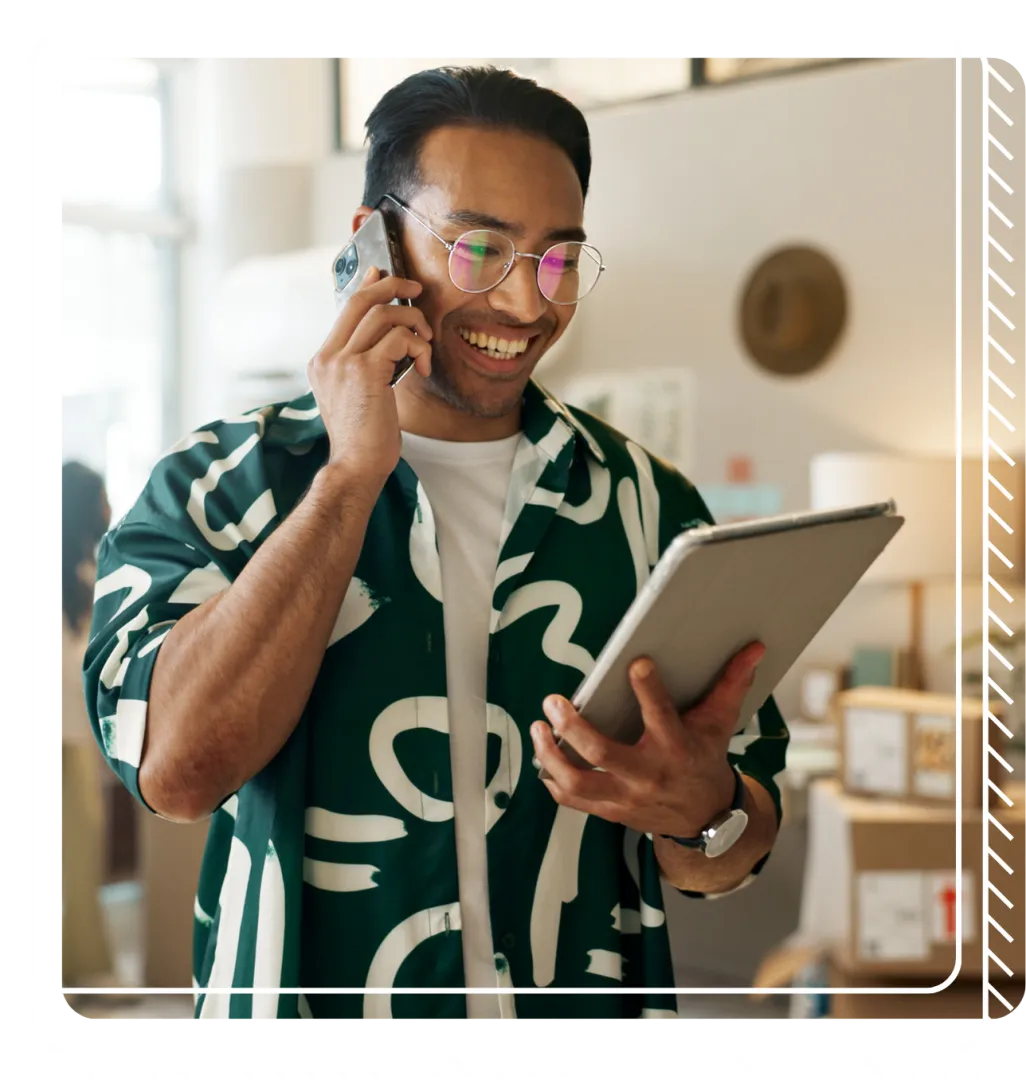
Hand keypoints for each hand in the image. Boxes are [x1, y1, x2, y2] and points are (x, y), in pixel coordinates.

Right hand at [307, 267, 432, 497]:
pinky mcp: (363, 370)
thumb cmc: (365, 437)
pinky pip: (399, 337)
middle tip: (416, 289)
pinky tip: (423, 365)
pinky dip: (418, 346)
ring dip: (414, 322)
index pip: (345, 309)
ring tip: (426, 342)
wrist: (356, 465)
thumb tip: (388, 338)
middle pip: (360, 299)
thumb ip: (365, 365)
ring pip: (383, 314)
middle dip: (392, 286)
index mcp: (322, 361)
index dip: (368, 285)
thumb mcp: (358, 395)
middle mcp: (327, 357)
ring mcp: (342, 362)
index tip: (384, 274)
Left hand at [529, 641, 765, 837]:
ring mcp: (626, 797)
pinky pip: (573, 801)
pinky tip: (543, 758)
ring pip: (579, 781)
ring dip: (552, 755)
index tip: (635, 662)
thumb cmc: (707, 760)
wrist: (706, 819)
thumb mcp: (721, 723)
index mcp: (677, 749)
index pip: (661, 716)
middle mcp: (648, 775)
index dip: (648, 689)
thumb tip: (754, 648)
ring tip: (538, 727)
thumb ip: (732, 684)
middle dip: (572, 726)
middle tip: (553, 701)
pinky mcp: (610, 811)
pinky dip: (553, 780)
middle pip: (602, 753)